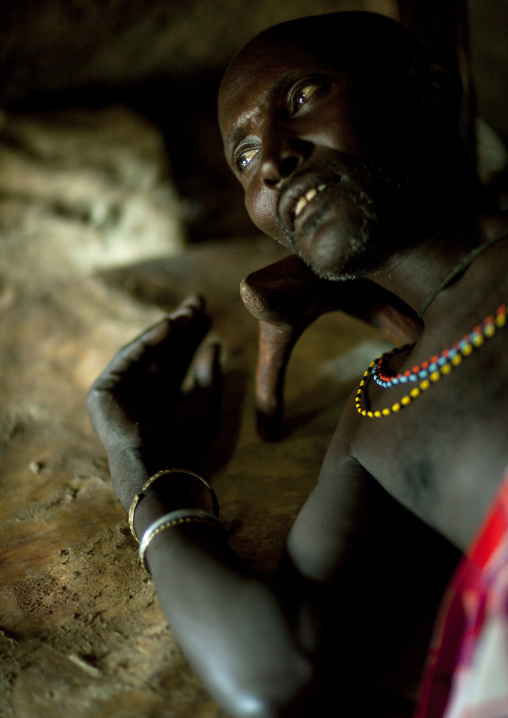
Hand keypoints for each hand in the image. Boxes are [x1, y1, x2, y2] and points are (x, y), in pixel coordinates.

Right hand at [87, 296, 220, 508]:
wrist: (157, 467)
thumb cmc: (183, 444)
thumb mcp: (205, 406)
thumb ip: (209, 376)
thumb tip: (216, 345)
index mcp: (163, 397)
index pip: (178, 359)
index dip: (192, 336)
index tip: (208, 315)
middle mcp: (141, 391)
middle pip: (162, 350)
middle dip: (180, 326)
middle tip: (197, 301)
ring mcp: (121, 390)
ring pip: (146, 350)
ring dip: (167, 329)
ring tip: (189, 312)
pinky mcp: (103, 390)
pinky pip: (129, 357)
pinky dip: (149, 340)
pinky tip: (170, 324)